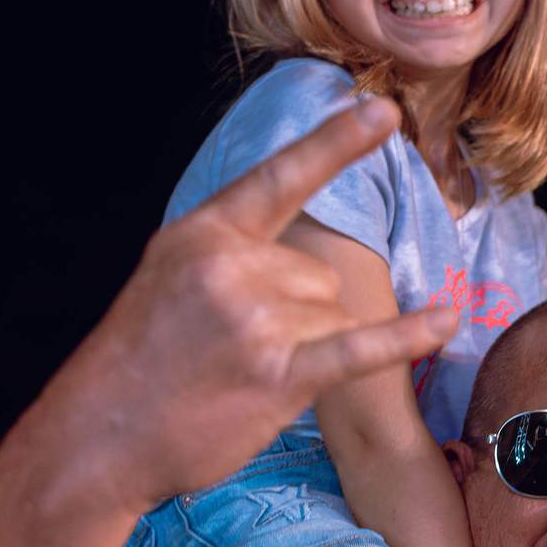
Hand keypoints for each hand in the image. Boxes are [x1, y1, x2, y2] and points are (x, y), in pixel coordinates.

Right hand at [44, 96, 459, 515]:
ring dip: (306, 350)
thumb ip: (229, 251)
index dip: (336, 143)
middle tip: (232, 350)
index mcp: (204, 232)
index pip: (281, 178)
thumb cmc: (138, 361)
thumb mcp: (169, 275)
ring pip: (334, 316)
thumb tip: (304, 257)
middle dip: (295, 314)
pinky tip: (446, 321)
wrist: (100, 435)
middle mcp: (232, 266)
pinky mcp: (280, 374)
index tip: (383, 110)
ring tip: (242, 375)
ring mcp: (257, 319)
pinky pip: (360, 348)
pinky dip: (406, 337)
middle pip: (320, 274)